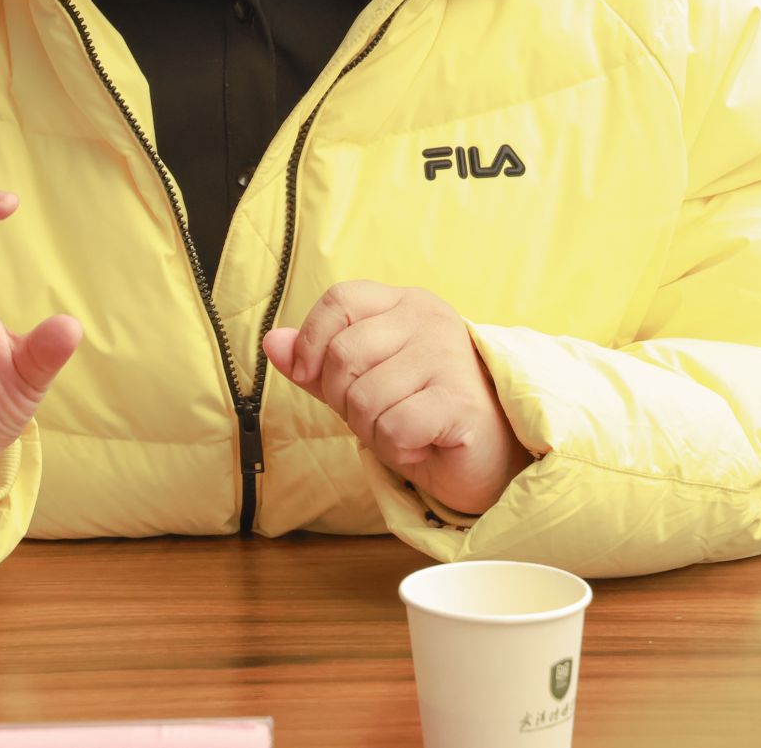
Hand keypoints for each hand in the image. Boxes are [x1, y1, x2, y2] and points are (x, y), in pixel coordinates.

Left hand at [262, 282, 531, 516]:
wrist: (488, 460)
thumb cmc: (422, 415)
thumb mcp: (362, 383)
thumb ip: (317, 363)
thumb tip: (272, 343)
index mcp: (405, 303)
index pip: (340, 300)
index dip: (312, 340)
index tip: (311, 374)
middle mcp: (430, 319)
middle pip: (343, 354)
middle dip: (344, 400)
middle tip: (379, 414)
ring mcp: (449, 357)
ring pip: (363, 398)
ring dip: (373, 430)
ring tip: (406, 429)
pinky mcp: (460, 401)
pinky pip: (393, 428)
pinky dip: (398, 450)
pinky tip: (424, 445)